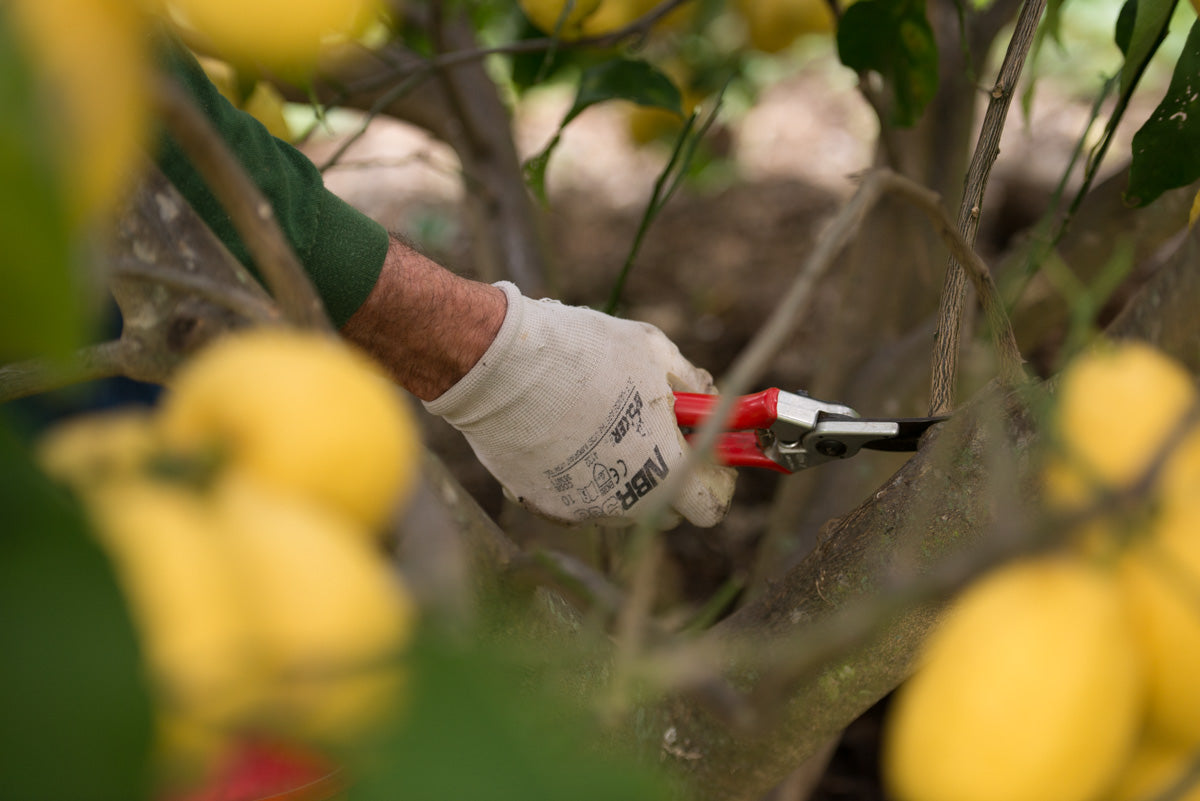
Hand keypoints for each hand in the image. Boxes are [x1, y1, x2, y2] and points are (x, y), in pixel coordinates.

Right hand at [424, 283, 735, 526]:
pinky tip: (563, 434)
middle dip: (669, 476)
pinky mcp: (542, 503)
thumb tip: (706, 398)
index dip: (714, 478)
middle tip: (655, 431)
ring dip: (623, 474)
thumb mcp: (653, 351)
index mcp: (666, 471)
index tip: (705, 451)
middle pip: (665, 509)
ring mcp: (581, 508)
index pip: (710, 506)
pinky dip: (578, 475)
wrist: (499, 365)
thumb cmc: (583, 353)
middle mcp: (626, 503)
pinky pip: (575, 497)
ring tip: (600, 423)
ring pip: (618, 504)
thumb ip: (691, 383)